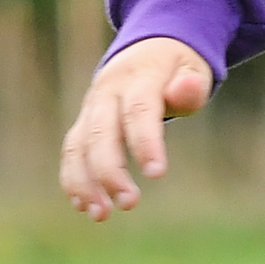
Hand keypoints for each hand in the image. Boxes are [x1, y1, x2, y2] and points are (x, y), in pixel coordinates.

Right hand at [58, 36, 215, 216]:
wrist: (145, 48)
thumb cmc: (176, 67)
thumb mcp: (192, 68)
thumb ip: (190, 85)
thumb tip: (187, 89)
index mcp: (139, 77)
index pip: (139, 110)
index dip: (146, 141)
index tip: (157, 173)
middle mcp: (108, 92)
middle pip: (102, 132)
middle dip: (111, 170)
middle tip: (129, 203)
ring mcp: (91, 108)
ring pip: (79, 145)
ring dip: (85, 181)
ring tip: (101, 215)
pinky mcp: (84, 123)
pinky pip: (72, 151)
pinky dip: (74, 178)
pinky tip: (85, 206)